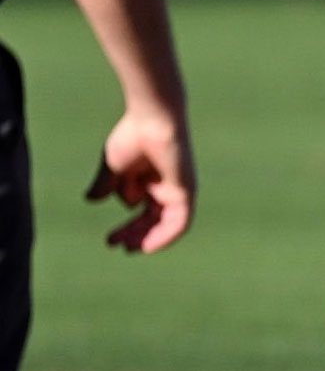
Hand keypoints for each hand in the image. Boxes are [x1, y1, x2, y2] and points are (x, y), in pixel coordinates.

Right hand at [86, 110, 195, 251]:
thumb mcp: (113, 166)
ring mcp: (178, 191)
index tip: (109, 240)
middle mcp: (167, 188)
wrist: (151, 122)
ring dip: (147, 238)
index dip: (127, 228)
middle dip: (134, 234)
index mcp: (152, 181)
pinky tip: (147, 246)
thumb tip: (92, 200)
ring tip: (129, 248)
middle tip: (114, 244)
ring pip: (165, 224)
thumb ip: (105, 184)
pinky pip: (179, 222)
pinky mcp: (187, 192)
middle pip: (153, 220)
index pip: (142, 212)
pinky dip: (165, 236)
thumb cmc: (133, 136)